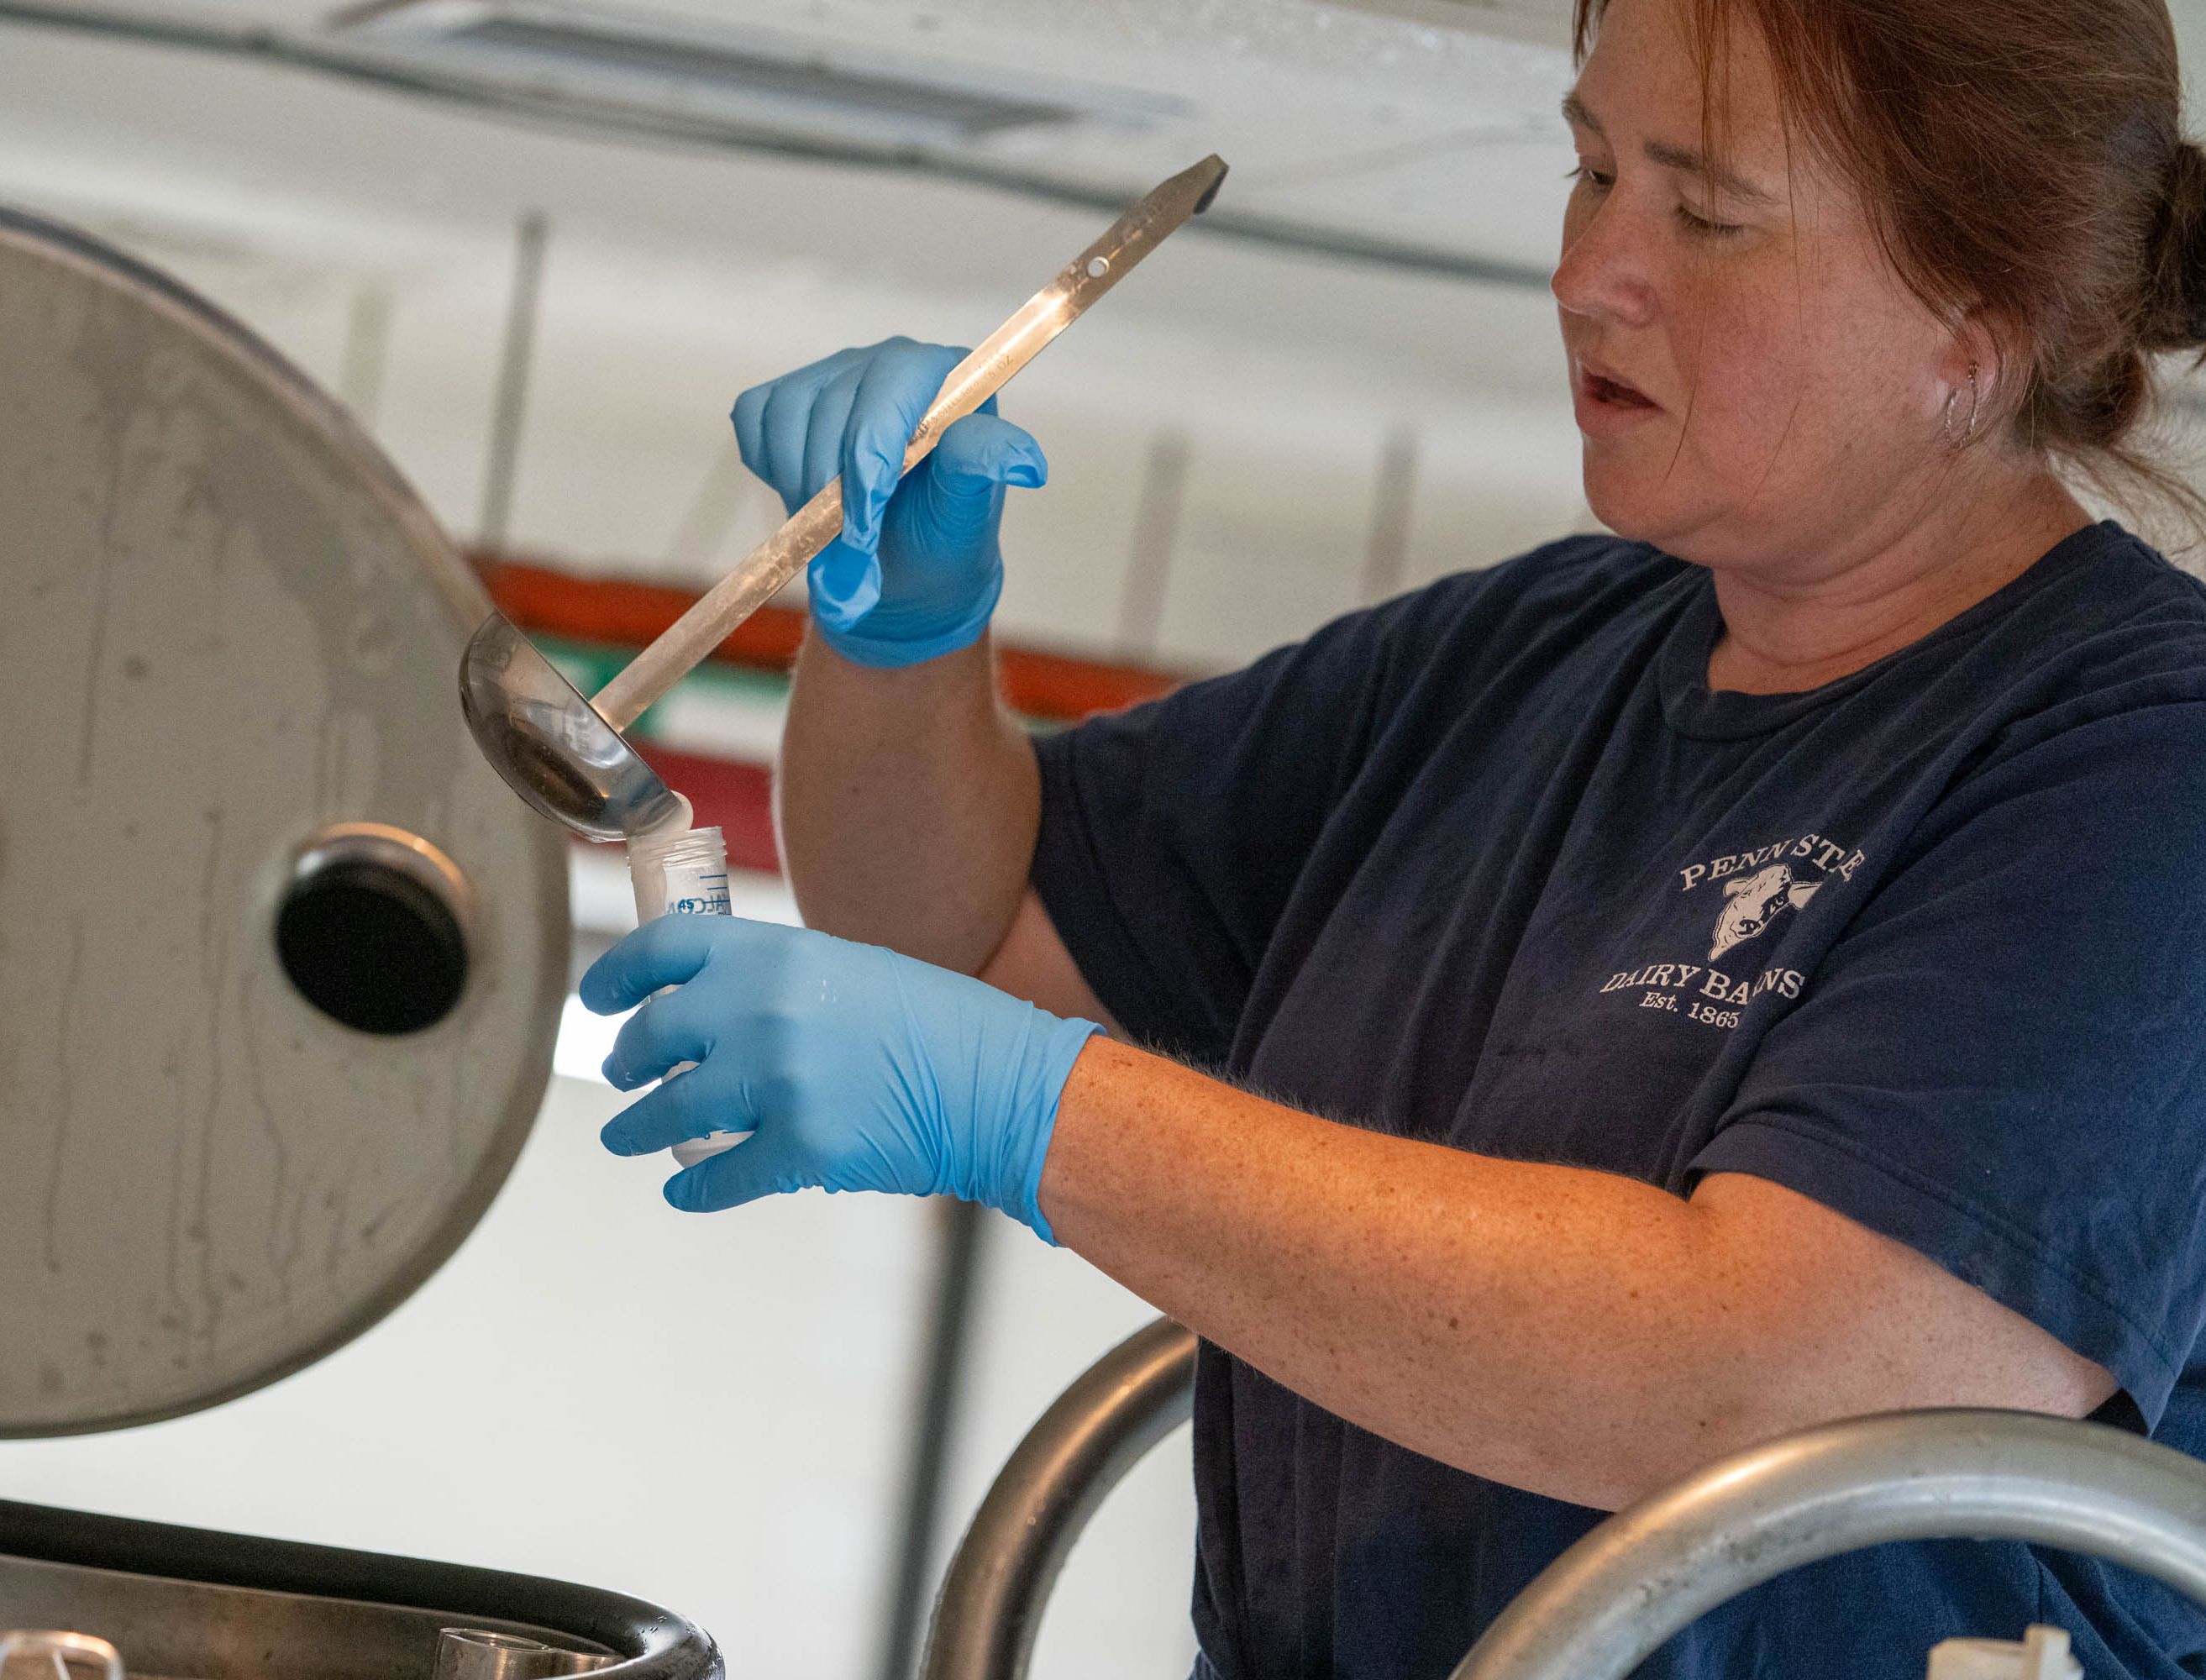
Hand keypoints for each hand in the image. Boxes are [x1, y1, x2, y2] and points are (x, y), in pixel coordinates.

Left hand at [581, 915, 1100, 1237]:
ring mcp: (776, 1082)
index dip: (614, 976)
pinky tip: (683, 1191)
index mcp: (773, 954)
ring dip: (637, 1130)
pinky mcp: (799, 1148)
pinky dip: (694, 1189)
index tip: (595, 1001)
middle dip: (627, 1063)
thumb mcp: (843, 970)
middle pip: (653, 1037)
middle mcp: (761, 1011)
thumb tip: (706, 1005)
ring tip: (626, 1138)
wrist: (996, 1082)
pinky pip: (720, 1175)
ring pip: (671, 1112)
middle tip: (623, 1076)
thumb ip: (770, 981)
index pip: (660, 950)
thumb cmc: (930, 1023)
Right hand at [731, 338, 1048, 668]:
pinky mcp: (791, 395)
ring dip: (799, 482)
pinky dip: (768, 465)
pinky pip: (756, 416)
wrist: (895, 574)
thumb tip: (1027, 460)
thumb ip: (979, 476)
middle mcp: (894, 362)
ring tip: (830, 525)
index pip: (897, 383)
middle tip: (847, 544)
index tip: (865, 518)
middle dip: (831, 484)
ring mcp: (838, 373)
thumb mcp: (965, 520)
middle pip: (835, 402)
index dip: (870, 451)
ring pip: (790, 411)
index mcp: (949, 379)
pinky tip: (802, 493)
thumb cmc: (939, 544)